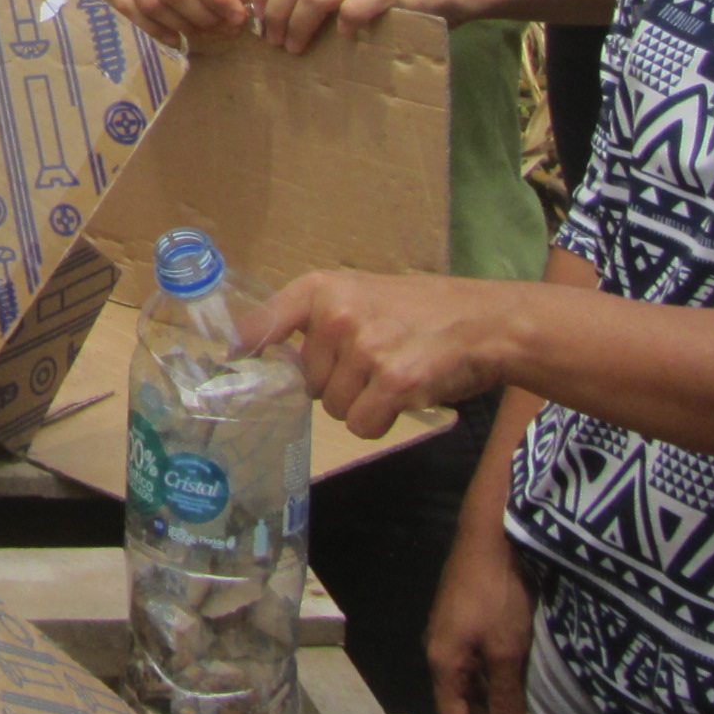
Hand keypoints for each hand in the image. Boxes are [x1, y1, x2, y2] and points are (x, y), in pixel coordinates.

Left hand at [245, 270, 522, 437]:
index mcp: (321, 289)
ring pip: (334, 408)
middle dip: (336, 384)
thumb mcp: (360, 295)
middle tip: (372, 364)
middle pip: (308, 383)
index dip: (245, 351)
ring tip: (391, 376)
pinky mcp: (393, 381)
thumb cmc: (420, 311)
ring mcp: (365, 348)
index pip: (263, 324)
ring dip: (361, 405)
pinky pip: (362, 425)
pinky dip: (381, 422)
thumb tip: (266, 358)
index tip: (228, 366)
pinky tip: (403, 397)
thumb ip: (316, 320)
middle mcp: (336, 315)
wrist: (485, 322)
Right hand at [427, 514, 534, 713]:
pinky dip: (489, 692)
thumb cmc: (497, 595)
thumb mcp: (506, 651)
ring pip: (466, 688)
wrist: (489, 537)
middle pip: (457, 707)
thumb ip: (506, 698)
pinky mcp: (464, 622)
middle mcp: (439, 652)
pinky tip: (507, 698)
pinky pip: (472, 670)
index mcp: (443, 662)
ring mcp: (450, 635)